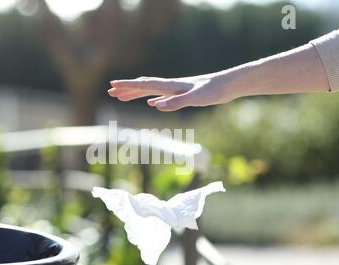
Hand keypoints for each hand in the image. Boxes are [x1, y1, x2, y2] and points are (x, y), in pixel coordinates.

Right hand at [108, 74, 234, 111]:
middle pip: (143, 86)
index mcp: (170, 86)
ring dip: (136, 94)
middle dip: (126, 89)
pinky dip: (153, 99)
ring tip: (123, 97)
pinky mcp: (183, 94)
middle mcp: (170, 86)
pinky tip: (152, 103)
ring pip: (151, 91)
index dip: (127, 86)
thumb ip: (177, 102)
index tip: (112, 86)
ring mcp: (176, 90)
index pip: (144, 85)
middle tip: (110, 91)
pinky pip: (163, 96)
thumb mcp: (195, 98)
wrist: (228, 85)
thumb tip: (156, 106)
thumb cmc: (213, 91)